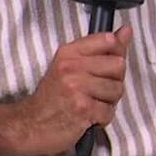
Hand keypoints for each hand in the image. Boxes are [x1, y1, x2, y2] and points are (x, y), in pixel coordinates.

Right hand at [14, 26, 131, 155]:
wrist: (29, 124)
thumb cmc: (53, 96)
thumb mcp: (71, 65)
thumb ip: (102, 48)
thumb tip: (126, 31)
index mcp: (69, 52)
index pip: (108, 40)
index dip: (116, 54)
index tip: (105, 66)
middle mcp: (72, 67)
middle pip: (119, 66)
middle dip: (114, 81)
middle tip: (97, 90)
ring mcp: (76, 88)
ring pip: (117, 90)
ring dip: (108, 102)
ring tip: (91, 104)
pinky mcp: (82, 109)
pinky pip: (109, 111)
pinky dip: (102, 118)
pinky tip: (88, 117)